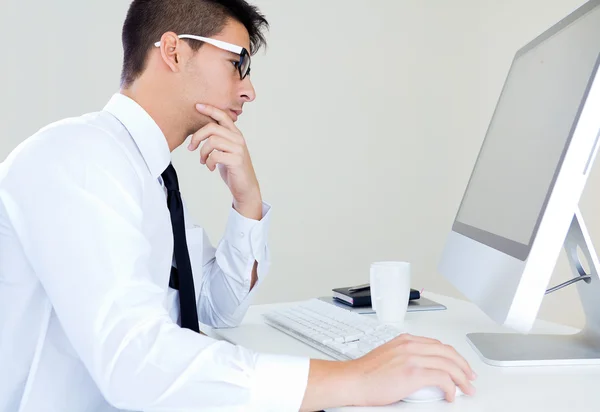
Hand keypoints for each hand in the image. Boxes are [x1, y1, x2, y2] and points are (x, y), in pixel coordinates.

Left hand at [188, 104, 261, 219]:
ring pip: (212, 141)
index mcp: (235, 134)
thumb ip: (218, 140)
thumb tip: (200, 132)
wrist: (245, 187)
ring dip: (202, 152)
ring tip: (203, 161)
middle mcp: (238, 138)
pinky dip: (208, 162)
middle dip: (197, 137)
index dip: (210, 109)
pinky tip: (210, 167)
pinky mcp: (236, 160)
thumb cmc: (233, 169)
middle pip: (212, 127)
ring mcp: (238, 149)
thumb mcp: (225, 151)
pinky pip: (215, 155)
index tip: (197, 106)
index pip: (222, 116)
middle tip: (191, 148)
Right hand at [348, 334, 475, 405]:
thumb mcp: (388, 356)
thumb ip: (405, 356)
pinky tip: (450, 394)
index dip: (453, 356)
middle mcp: (411, 345)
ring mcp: (412, 358)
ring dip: (462, 378)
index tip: (459, 366)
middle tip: (470, 377)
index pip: (437, 345)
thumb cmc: (366, 373)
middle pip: (447, 352)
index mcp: (405, 340)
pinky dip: (451, 387)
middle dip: (463, 365)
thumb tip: (421, 368)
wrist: (353, 380)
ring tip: (466, 388)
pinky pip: (442, 378)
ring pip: (449, 364)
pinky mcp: (413, 373)